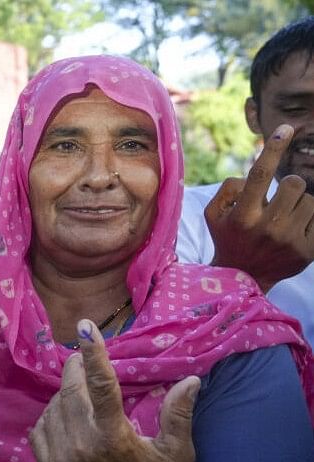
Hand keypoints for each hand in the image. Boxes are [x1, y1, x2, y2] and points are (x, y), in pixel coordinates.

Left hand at [31, 320, 199, 461]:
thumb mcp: (175, 457)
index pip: (102, 384)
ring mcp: (60, 457)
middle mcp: (82, 444)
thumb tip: (191, 380)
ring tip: (80, 395)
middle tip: (81, 357)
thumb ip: (179, 417)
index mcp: (113, 437)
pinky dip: (50, 416)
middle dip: (75, 368)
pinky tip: (65, 418)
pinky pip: (40, 427)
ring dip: (64, 394)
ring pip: (54, 406)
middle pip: (71, 389)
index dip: (94, 352)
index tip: (86, 327)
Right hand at [205, 124, 313, 291]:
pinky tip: (295, 230)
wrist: (243, 277)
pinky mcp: (308, 251)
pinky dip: (309, 219)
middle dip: (288, 186)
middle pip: (294, 183)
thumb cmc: (228, 237)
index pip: (260, 174)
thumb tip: (252, 176)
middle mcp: (267, 227)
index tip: (287, 128)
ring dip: (299, 204)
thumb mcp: (213, 213)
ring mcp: (290, 240)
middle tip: (278, 200)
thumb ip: (229, 188)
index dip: (274, 148)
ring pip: (310, 200)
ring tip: (285, 219)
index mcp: (242, 215)